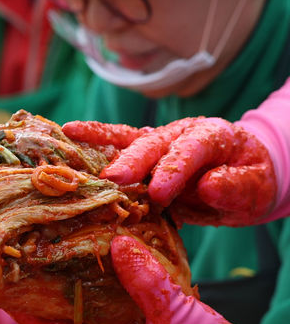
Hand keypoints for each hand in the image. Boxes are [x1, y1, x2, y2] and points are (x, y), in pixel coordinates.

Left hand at [13, 234, 289, 323]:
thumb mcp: (175, 314)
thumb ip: (146, 279)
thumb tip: (117, 241)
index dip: (27, 312)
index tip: (1, 290)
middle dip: (47, 298)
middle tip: (25, 266)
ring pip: (92, 319)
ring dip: (76, 294)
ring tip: (56, 262)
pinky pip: (117, 316)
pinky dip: (107, 294)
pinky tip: (106, 270)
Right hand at [63, 117, 276, 225]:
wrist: (243, 175)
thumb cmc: (249, 180)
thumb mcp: (255, 187)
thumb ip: (235, 186)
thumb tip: (208, 185)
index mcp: (213, 136)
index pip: (191, 150)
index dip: (173, 169)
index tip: (159, 191)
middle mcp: (182, 133)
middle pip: (154, 143)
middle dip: (132, 160)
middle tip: (113, 179)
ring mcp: (160, 141)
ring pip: (129, 139)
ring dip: (102, 143)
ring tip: (72, 138)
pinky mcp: (144, 153)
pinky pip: (117, 144)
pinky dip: (94, 139)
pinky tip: (69, 132)